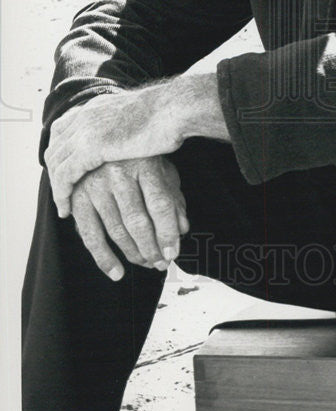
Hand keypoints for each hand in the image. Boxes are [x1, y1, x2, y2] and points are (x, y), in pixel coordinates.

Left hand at [44, 74, 223, 217]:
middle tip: (61, 193)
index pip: (62, 128)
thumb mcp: (137, 114)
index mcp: (95, 106)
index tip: (65, 170)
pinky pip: (65, 176)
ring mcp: (85, 130)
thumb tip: (127, 136)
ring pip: (57, 164)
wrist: (174, 108)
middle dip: (55, 172)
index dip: (61, 151)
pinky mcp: (91, 147)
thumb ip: (123, 125)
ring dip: (58, 188)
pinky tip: (67, 209)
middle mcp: (85, 115)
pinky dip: (62, 194)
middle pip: (55, 147)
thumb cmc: (168, 113)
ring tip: (64, 208)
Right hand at [70, 156, 188, 280]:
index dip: (168, 232)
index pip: (160, 204)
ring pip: (116, 231)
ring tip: (148, 265)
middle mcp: (117, 173)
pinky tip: (117, 273)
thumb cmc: (138, 158)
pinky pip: (90, 236)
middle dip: (152, 248)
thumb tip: (183, 229)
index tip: (174, 253)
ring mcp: (94, 185)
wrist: (97, 137)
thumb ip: (173, 197)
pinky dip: (104, 258)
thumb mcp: (161, 170)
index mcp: (144, 162)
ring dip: (134, 254)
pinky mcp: (76, 198)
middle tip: (162, 264)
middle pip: (138, 221)